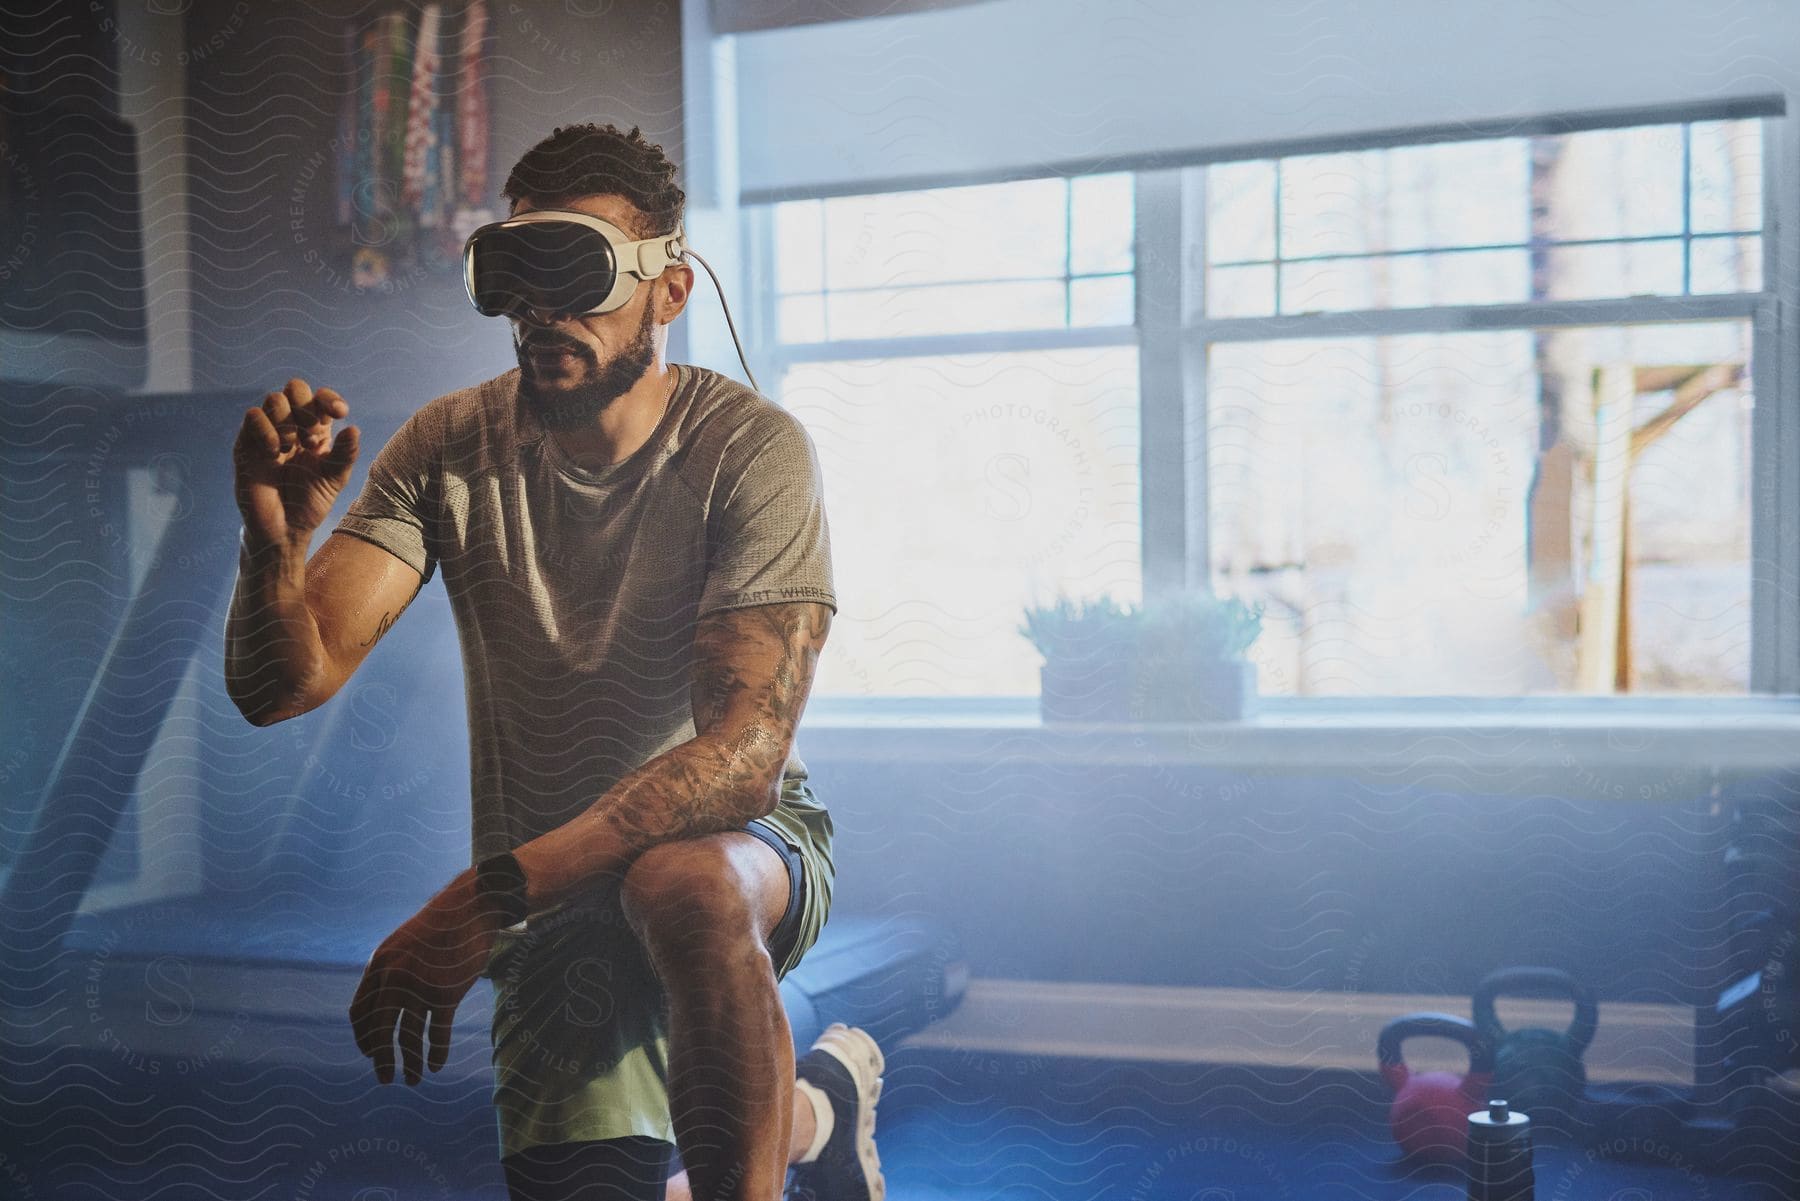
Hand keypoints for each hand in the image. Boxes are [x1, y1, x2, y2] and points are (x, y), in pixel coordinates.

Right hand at [233, 377, 358, 546]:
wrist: (283, 528)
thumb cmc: (310, 503)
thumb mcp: (334, 479)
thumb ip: (345, 454)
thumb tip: (353, 428)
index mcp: (315, 431)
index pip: (320, 398)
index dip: (329, 398)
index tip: (340, 413)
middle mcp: (291, 426)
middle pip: (295, 388)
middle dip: (306, 406)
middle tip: (311, 437)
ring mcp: (267, 432)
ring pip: (274, 399)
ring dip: (288, 420)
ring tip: (292, 448)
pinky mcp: (246, 443)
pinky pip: (253, 416)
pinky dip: (267, 430)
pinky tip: (275, 453)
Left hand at [348, 871, 499, 1085]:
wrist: (471, 907)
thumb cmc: (440, 926)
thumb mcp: (403, 943)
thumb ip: (390, 970)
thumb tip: (382, 1004)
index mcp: (378, 965)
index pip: (358, 1013)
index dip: (363, 1038)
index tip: (371, 1053)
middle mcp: (394, 978)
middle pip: (379, 1030)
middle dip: (381, 1059)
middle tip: (385, 1079)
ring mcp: (420, 986)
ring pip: (409, 1037)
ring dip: (410, 1063)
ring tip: (413, 1080)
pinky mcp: (446, 994)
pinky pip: (437, 1033)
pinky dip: (436, 1053)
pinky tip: (436, 1065)